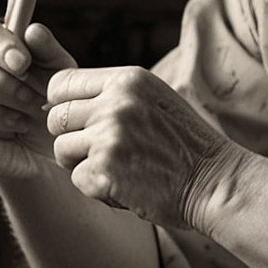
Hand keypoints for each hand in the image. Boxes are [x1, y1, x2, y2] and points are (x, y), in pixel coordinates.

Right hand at [0, 16, 75, 180]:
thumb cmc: (53, 106)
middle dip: (7, 81)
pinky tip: (17, 125)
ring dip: (2, 99)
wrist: (51, 150)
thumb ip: (48, 50)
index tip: (23, 61)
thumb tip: (32, 30)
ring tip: (30, 112)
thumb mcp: (60, 75)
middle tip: (36, 97)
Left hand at [44, 66, 245, 228]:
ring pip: (61, 149)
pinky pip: (76, 178)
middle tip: (100, 151)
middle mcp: (117, 102)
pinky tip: (125, 185)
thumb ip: (111, 95)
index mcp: (128, 79)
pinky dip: (96, 187)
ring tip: (116, 168)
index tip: (78, 122)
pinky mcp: (106, 170)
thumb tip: (53, 101)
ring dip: (81, 164)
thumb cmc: (183, 143)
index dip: (61, 105)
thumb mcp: (152, 99)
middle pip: (56, 117)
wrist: (214, 181)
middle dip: (71, 137)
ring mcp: (110, 136)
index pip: (61, 83)